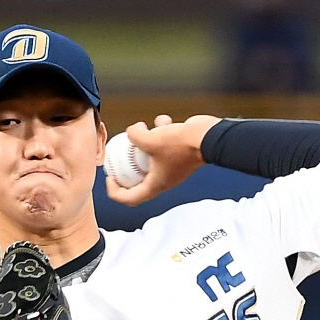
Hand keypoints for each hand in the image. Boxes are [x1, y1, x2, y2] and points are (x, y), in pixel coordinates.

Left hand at [105, 114, 220, 205]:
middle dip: (127, 167)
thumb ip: (135, 135)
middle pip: (139, 182)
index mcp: (156, 185)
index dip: (116, 192)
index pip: (130, 198)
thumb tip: (130, 131)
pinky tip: (163, 121)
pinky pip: (165, 147)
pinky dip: (162, 133)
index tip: (110, 178)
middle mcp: (163, 180)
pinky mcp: (179, 156)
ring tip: (144, 128)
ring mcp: (172, 169)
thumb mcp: (151, 139)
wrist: (209, 137)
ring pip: (152, 160)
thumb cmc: (181, 144)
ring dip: (146, 144)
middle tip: (119, 156)